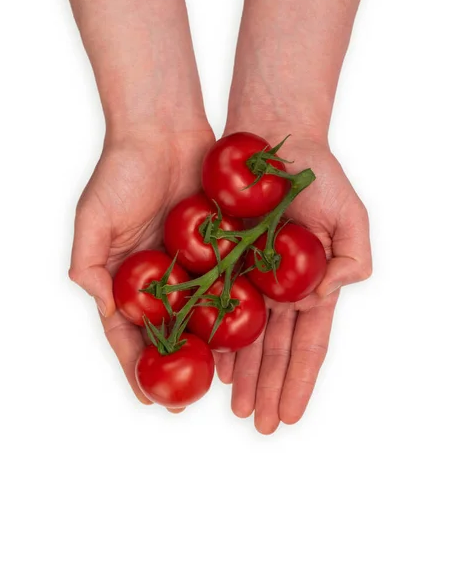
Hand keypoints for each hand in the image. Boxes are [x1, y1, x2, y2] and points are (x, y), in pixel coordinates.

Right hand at [69, 128, 214, 403]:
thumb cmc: (122, 169)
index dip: (135, 364)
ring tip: (218, 382)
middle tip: (186, 402)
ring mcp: (189, 264)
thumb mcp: (94, 216)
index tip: (147, 397)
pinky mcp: (217, 248)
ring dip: (205, 349)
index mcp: (125, 276)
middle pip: (165, 332)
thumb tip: (99, 307)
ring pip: (198, 316)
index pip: (126, 331)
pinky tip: (243, 336)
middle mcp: (157, 276)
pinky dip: (231, 311)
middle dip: (174, 367)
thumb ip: (89, 264)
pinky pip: (226, 284)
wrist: (165, 129)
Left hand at [215, 133, 371, 433]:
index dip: (299, 382)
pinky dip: (216, 338)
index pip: (308, 345)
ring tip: (235, 407)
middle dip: (267, 389)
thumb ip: (352, 261)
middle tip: (257, 425)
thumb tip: (324, 300)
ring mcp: (250, 278)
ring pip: (245, 338)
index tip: (288, 416)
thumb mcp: (351, 217)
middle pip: (273, 351)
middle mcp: (280, 290)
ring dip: (242, 375)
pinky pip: (215, 306)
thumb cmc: (317, 175)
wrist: (272, 139)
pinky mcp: (220, 262)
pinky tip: (213, 364)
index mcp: (313, 285)